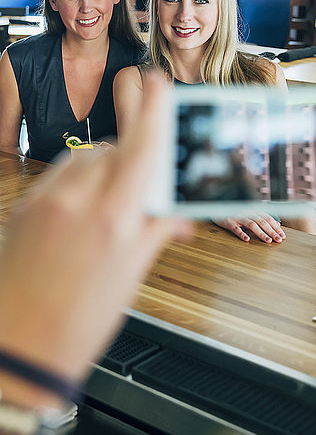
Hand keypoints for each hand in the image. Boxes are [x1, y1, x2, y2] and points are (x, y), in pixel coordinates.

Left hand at [0, 72, 189, 387]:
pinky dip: (77, 180)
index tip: (157, 84)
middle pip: (113, 150)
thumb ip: (155, 233)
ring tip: (109, 203)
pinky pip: (60, 174)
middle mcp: (79, 200)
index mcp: (115, 219)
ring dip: (103, 168)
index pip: (141, 147)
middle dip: (131, 157)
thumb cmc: (78, 323)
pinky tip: (81, 209)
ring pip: (86, 160)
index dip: (153, 110)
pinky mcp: (26, 206)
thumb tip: (178, 217)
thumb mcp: (129, 276)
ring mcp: (47, 201)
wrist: (18, 351)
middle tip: (140, 183)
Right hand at [213, 214, 285, 242]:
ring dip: (261, 233)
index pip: (267, 218)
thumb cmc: (235, 213)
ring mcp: (237, 217)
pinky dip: (241, 233)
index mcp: (253, 210)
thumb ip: (263, 218)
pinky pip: (235, 228)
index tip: (282, 236)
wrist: (216, 207)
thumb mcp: (250, 214)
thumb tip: (277, 224)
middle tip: (279, 240)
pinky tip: (247, 239)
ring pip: (251, 224)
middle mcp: (247, 212)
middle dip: (272, 231)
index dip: (276, 227)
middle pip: (262, 221)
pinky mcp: (228, 222)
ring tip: (268, 240)